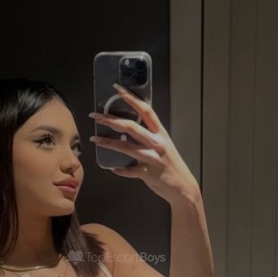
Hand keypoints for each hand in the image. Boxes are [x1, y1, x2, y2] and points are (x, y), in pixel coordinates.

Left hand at [89, 84, 198, 203]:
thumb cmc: (172, 166)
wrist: (183, 187)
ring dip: (107, 142)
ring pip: (125, 147)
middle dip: (111, 120)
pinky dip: (119, 170)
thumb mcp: (164, 146)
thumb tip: (129, 130)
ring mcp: (151, 158)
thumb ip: (149, 137)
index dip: (131, 98)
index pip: (145, 110)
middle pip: (131, 127)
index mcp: (161, 134)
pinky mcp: (146, 173)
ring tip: (94, 139)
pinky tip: (112, 168)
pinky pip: (128, 170)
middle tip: (96, 116)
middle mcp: (156, 143)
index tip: (118, 89)